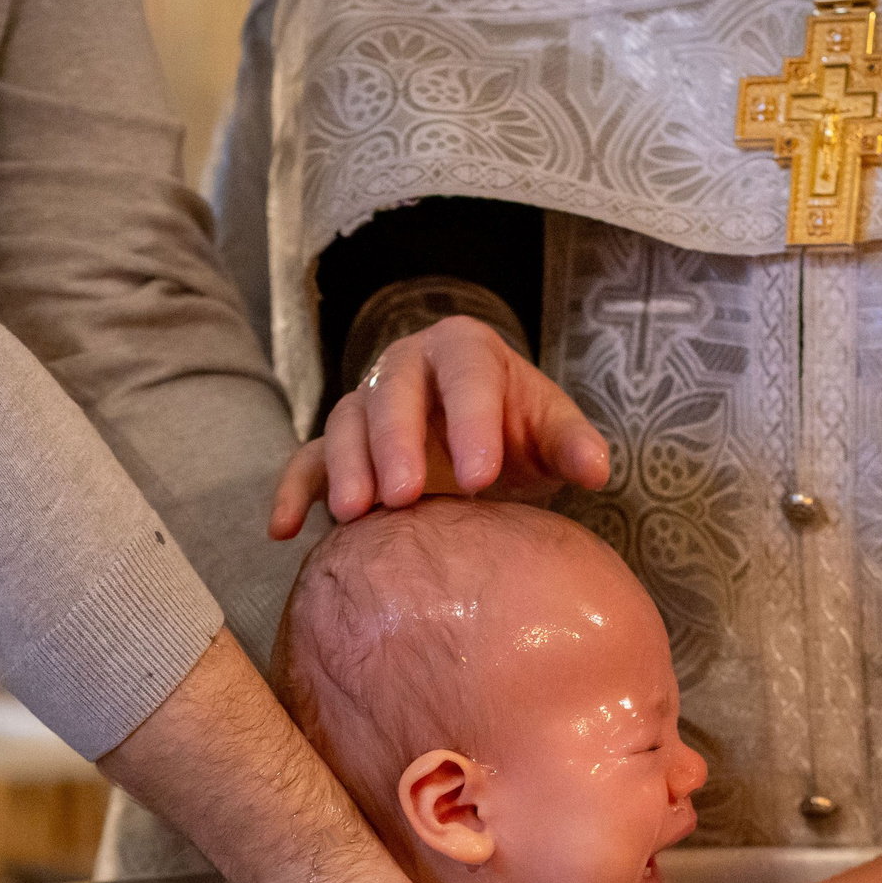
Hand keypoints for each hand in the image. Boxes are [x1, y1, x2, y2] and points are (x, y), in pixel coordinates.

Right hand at [268, 316, 611, 538]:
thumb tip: (597, 470)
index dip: (471, 423)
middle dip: (394, 444)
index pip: (466, 376)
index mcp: (465, 352)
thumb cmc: (518, 432)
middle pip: (391, 395)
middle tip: (403, 498)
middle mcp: (406, 367)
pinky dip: (291, 491)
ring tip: (354, 515)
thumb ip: (572, 444)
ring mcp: (365, 405)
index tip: (481, 479)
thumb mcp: (550, 431)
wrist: (482, 444)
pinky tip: (284, 531)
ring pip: (343, 424)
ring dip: (345, 468)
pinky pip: (305, 462)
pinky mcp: (336, 447)